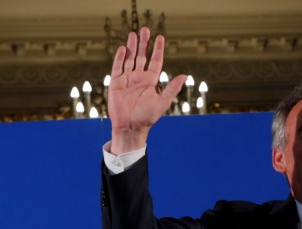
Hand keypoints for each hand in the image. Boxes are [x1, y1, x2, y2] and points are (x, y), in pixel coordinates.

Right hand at [108, 26, 185, 153]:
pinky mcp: (116, 83)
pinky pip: (117, 67)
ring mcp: (127, 79)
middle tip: (145, 29)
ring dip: (131, 46)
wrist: (130, 127)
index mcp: (151, 81)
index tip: (160, 37)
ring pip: (129, 58)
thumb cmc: (147, 117)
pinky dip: (119, 57)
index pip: (155, 61)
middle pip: (142, 56)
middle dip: (143, 43)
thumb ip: (172, 88)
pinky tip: (122, 48)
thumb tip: (185, 76)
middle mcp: (139, 78)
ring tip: (133, 33)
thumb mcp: (162, 102)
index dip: (157, 49)